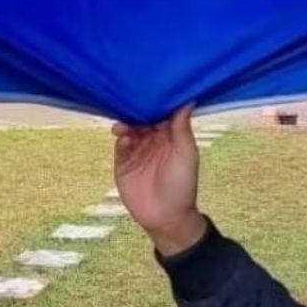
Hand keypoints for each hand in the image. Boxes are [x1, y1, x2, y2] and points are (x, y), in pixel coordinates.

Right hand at [112, 106, 206, 256]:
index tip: (151, 89)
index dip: (157, 102)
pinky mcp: (123, 162)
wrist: (166, 217)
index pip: (161, 113)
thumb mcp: (186, 154)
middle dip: (137, 110)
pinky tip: (123, 137)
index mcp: (169, 135)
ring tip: (125, 124)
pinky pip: (119, 145)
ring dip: (126, 123)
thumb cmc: (182, 185)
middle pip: (142, 118)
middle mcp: (152, 140)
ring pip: (129, 129)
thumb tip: (187, 99)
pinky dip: (120, 138)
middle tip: (132, 101)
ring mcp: (136, 150)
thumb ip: (182, 128)